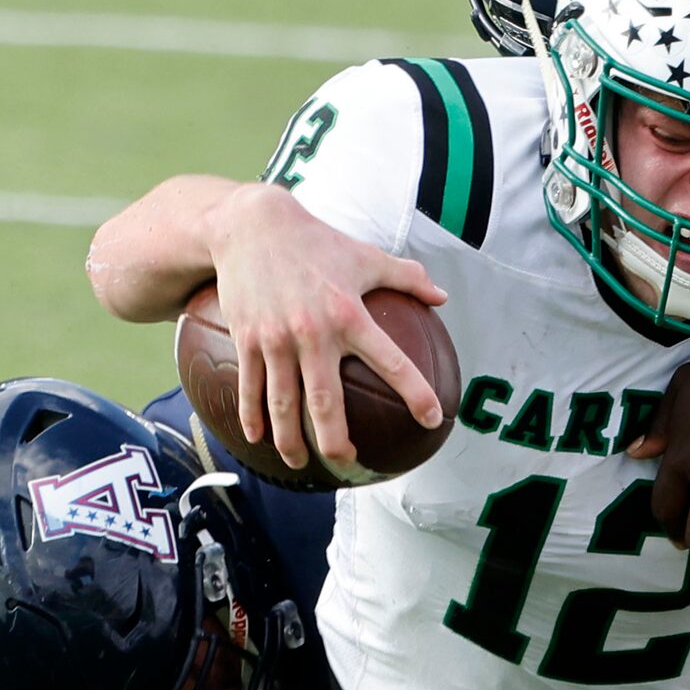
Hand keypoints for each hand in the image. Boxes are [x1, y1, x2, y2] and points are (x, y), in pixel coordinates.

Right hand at [209, 186, 445, 471]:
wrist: (250, 225)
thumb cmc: (316, 242)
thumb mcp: (366, 256)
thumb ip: (408, 278)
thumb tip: (443, 297)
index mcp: (349, 315)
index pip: (391, 361)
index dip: (414, 393)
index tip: (431, 420)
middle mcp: (313, 333)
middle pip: (325, 403)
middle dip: (335, 441)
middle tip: (349, 463)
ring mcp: (276, 340)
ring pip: (282, 404)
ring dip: (290, 440)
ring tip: (299, 464)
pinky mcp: (246, 339)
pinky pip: (250, 387)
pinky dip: (251, 416)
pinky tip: (256, 439)